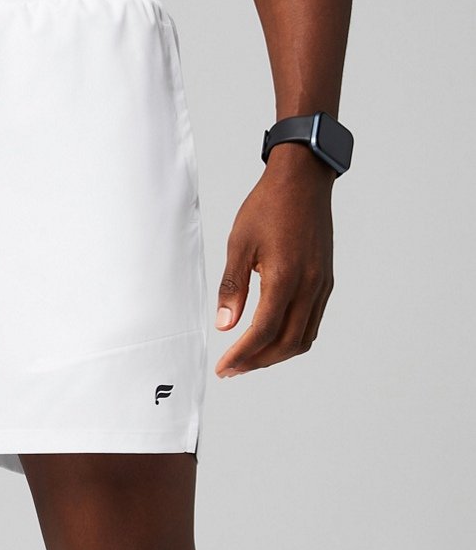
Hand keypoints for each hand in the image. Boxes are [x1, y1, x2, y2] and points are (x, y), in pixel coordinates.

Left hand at [214, 146, 334, 377]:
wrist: (303, 181)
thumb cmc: (269, 206)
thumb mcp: (239, 244)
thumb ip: (233, 288)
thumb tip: (225, 325)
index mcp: (285, 277)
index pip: (262, 332)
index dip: (241, 355)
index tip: (223, 368)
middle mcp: (309, 286)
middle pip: (285, 344)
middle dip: (257, 362)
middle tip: (232, 369)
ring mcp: (321, 285)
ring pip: (302, 338)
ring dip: (276, 354)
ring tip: (249, 358)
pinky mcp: (326, 282)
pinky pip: (312, 323)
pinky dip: (291, 338)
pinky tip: (271, 337)